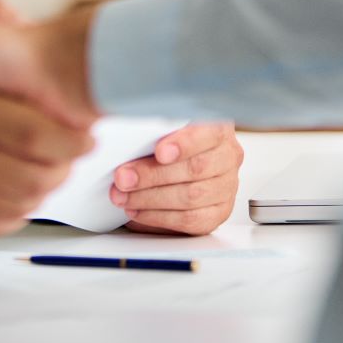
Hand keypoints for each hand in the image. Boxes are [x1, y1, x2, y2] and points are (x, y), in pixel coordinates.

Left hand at [109, 122, 242, 234]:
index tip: (159, 151)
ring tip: (123, 196)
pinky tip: (138, 210)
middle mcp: (227, 156)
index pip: (208, 133)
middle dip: (153, 175)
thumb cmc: (168, 135)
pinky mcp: (218, 212)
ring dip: (150, 199)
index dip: (183, 144)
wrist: (185, 155)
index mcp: (218, 128)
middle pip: (194, 169)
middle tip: (122, 177)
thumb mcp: (163, 121)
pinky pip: (191, 221)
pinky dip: (159, 217)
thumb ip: (151, 124)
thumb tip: (114, 128)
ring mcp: (226, 186)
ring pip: (191, 197)